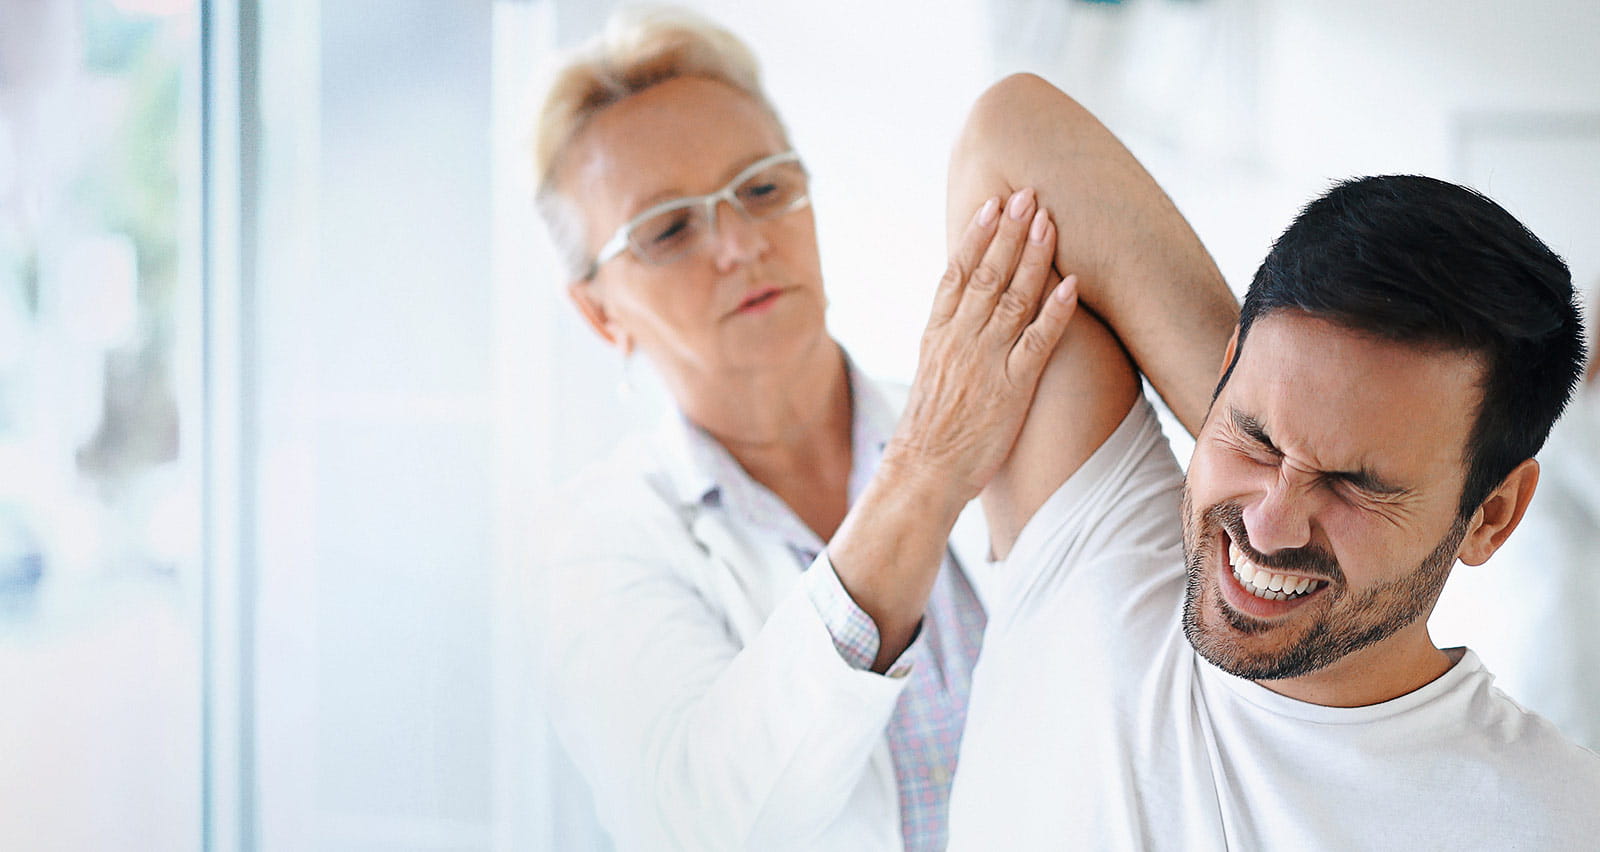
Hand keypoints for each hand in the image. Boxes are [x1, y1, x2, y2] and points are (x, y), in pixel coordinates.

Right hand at [885, 188, 1078, 504]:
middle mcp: (960, 340)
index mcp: (937, 334)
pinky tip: (1072, 284)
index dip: (975, 235)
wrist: (922, 473)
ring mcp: (985, 361)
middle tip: (1027, 194)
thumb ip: (948, 340)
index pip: (956, 272)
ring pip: (1012, 297)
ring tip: (1049, 221)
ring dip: (1034, 257)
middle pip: (986, 273)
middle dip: (1009, 232)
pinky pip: (1037, 341)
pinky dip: (1055, 310)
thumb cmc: (929, 431)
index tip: (991, 204)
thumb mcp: (930, 374)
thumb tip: (964, 313)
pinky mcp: (1011, 388)